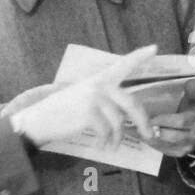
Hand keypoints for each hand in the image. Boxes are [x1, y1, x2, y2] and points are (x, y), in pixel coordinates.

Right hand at [10, 45, 155, 149]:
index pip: (123, 64)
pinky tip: (100, 147)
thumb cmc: (63, 112)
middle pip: (132, 103)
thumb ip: (106, 99)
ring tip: (111, 147)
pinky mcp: (89, 113)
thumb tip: (130, 116)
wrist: (39, 120)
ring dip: (117, 139)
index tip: (154, 48)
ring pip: (119, 122)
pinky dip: (105, 142)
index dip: (140, 56)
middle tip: (148, 135)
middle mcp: (99, 85)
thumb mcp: (84, 96)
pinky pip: (107, 132)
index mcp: (100, 79)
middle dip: (143, 122)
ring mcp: (94, 98)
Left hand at [144, 85, 194, 157]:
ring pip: (163, 144)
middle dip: (153, 130)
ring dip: (148, 137)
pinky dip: (150, 143)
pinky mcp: (178, 154)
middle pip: (170, 135)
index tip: (149, 117)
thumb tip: (191, 81)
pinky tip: (140, 135)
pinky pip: (162, 150)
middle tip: (137, 123)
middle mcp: (192, 136)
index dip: (163, 120)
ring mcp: (185, 147)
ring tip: (134, 129)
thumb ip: (192, 91)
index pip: (180, 121)